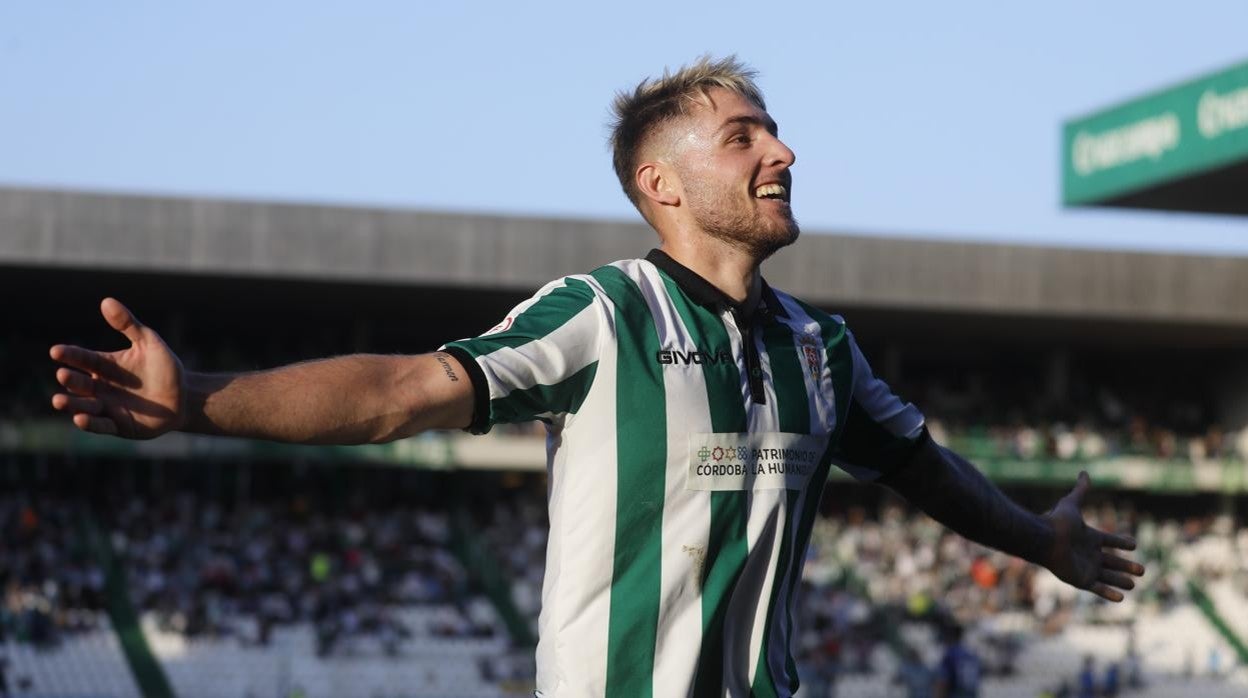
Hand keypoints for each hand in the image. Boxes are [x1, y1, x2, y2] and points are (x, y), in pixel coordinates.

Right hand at [50, 298, 184, 438]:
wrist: (184, 397)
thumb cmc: (165, 368)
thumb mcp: (149, 343)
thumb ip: (128, 324)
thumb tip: (106, 301)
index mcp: (105, 365)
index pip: (83, 358)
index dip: (69, 355)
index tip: (55, 351)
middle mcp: (101, 386)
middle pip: (79, 383)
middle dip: (69, 379)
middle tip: (62, 374)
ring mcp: (107, 407)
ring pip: (83, 405)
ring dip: (71, 403)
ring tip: (58, 400)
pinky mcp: (117, 425)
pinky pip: (100, 425)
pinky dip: (89, 423)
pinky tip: (79, 419)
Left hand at [1042, 471, 1144, 601]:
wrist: (1045, 539)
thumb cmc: (1058, 522)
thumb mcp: (1071, 503)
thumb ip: (1080, 491)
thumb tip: (1084, 473)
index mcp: (1089, 538)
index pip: (1110, 541)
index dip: (1122, 542)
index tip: (1134, 543)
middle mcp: (1089, 554)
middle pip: (1112, 561)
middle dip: (1127, 566)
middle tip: (1142, 570)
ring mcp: (1086, 568)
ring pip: (1108, 576)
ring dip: (1121, 581)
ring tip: (1134, 584)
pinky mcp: (1081, 580)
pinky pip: (1098, 589)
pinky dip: (1109, 594)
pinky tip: (1121, 598)